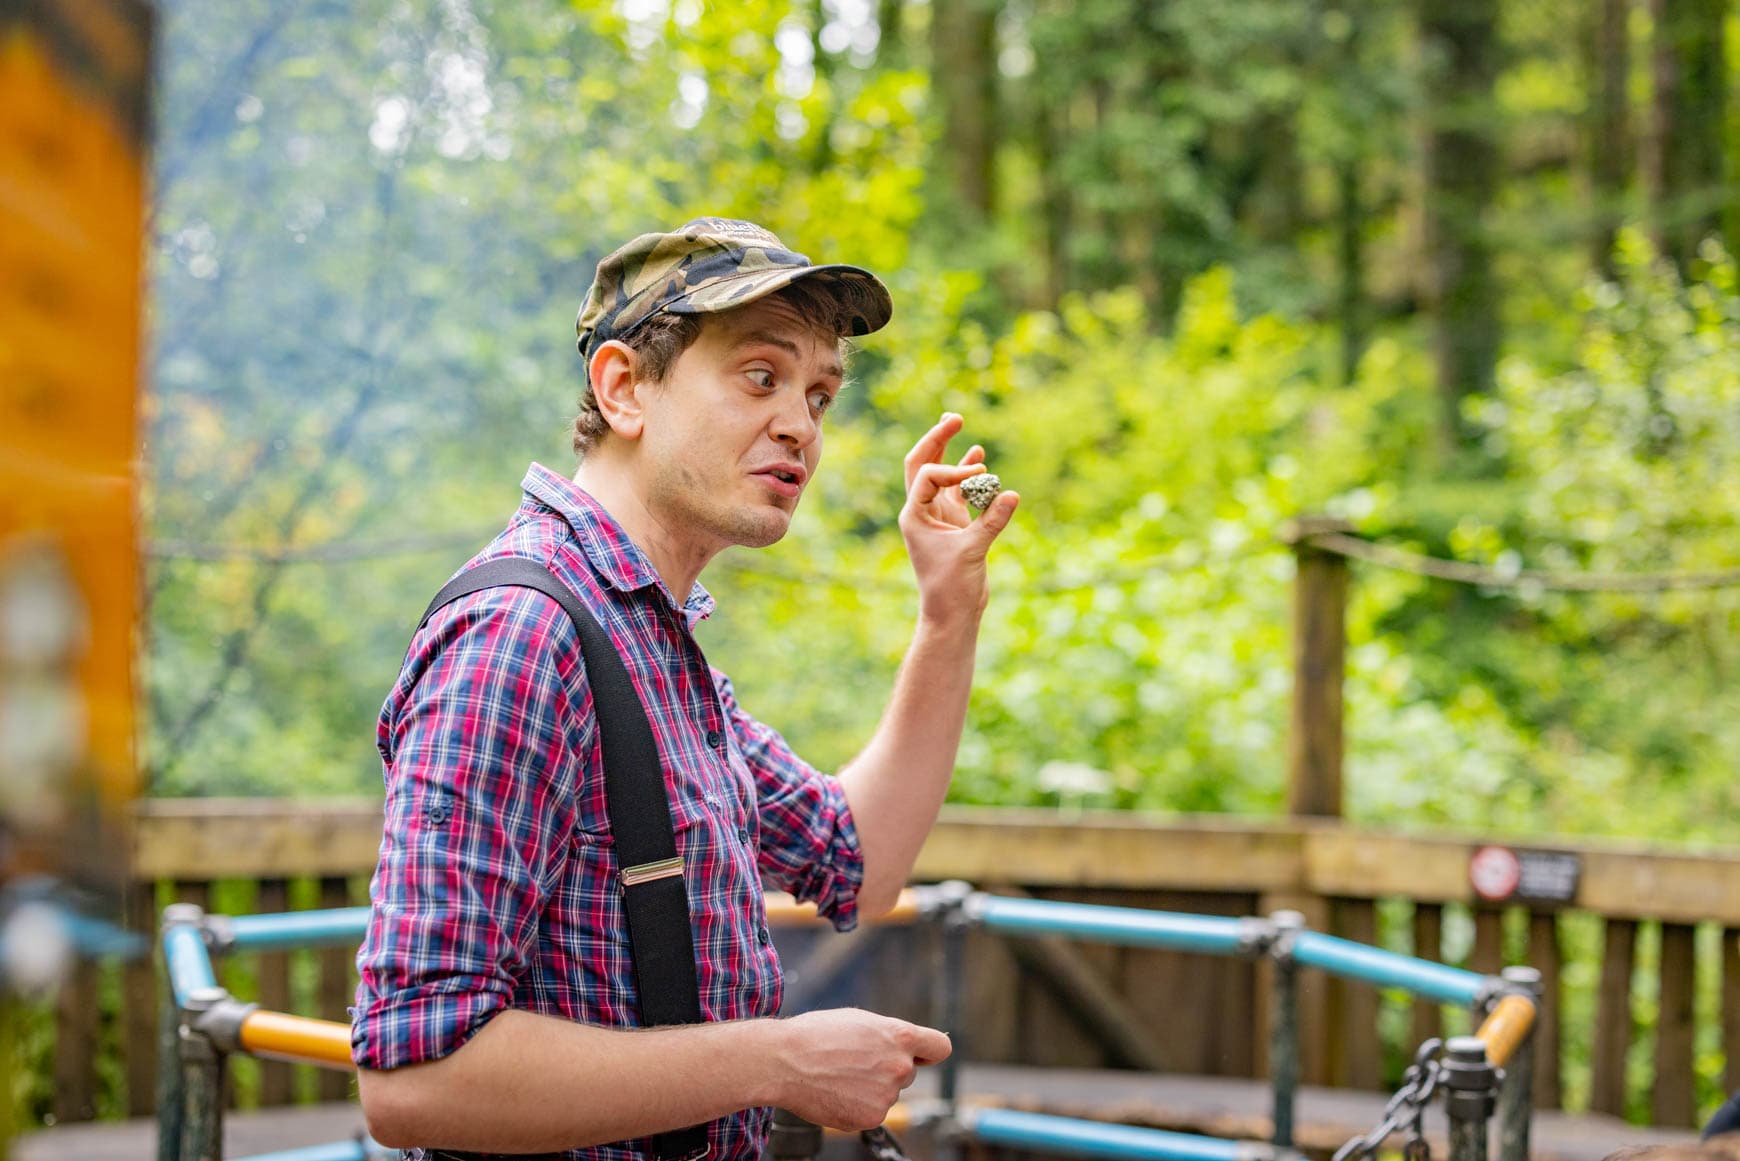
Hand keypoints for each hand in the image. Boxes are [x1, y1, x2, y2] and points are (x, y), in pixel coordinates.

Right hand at [770, 1009, 951, 1130]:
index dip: (929, 1051)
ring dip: (871, 1087)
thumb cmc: (817, 1035)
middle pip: (908, 1072)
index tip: (920, 1055)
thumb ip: (889, 1035)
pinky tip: (836, 1092)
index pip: (940, 1048)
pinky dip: (857, 1105)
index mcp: (900, 1036)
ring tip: (839, 1075)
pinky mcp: (871, 1118)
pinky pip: (872, 1111)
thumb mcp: (859, 1020)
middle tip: (855, 1061)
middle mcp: (900, 1067)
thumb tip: (903, 1046)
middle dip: (888, 1068)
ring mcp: (887, 1095)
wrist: (784, 1062)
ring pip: (888, 1092)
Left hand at [899, 413, 1018, 624]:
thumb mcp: (973, 551)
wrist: (953, 613)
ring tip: (956, 423)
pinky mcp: (955, 524)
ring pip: (940, 474)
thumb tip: (1012, 494)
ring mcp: (938, 516)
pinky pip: (959, 491)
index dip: (953, 469)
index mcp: (914, 515)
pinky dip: (967, 474)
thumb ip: (992, 521)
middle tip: (954, 418)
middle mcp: (922, 511)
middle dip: (936, 439)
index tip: (979, 477)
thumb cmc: (952, 587)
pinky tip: (979, 457)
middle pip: (922, 464)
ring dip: (948, 450)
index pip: (928, 476)